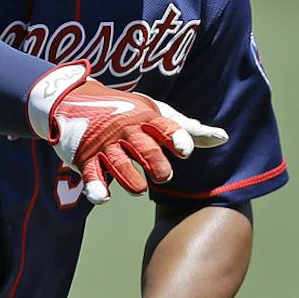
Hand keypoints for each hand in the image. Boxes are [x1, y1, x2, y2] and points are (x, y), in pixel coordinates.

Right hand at [28, 64, 226, 204]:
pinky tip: (104, 197)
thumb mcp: (156, 114)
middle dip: (156, 162)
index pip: (164, 126)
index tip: (185, 151)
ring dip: (130, 178)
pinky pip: (92, 174)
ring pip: (119, 164)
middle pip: (144, 148)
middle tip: (164, 175)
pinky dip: (96, 186)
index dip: (176, 137)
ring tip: (139, 189)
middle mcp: (126, 130)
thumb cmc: (127, 111)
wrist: (75, 100)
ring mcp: (105, 144)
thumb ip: (188, 130)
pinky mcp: (86, 158)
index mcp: (146, 117)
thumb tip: (222, 138)